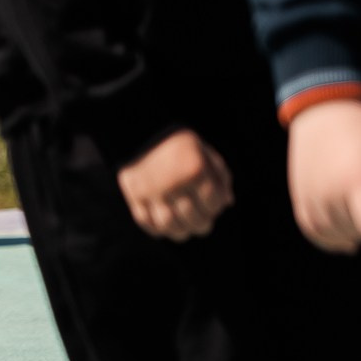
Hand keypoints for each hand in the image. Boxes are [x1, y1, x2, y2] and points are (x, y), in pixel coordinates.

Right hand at [117, 129, 233, 240]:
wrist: (138, 129)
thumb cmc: (178, 142)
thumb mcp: (205, 151)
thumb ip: (220, 175)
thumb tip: (227, 203)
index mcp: (194, 169)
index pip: (213, 204)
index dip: (215, 208)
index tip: (212, 205)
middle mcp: (173, 182)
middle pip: (193, 219)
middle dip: (202, 224)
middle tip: (202, 223)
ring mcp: (151, 190)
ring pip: (169, 225)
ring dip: (181, 232)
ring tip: (185, 228)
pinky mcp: (133, 194)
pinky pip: (145, 222)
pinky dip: (157, 230)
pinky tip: (165, 225)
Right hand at [288, 98, 360, 251]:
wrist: (325, 114)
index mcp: (357, 181)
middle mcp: (329, 193)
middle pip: (355, 232)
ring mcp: (311, 196)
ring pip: (334, 235)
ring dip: (354, 236)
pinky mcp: (299, 197)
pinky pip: (312, 230)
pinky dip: (329, 241)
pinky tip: (345, 242)